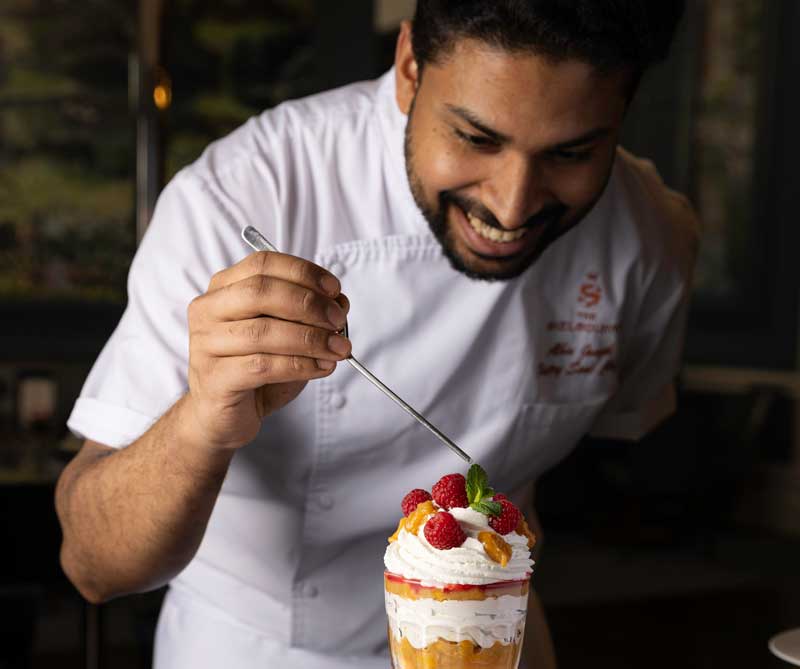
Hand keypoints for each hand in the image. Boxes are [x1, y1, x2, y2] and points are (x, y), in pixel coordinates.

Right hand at [185, 251, 350, 450]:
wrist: (222, 416)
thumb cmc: (255, 370)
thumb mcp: (287, 335)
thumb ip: (310, 315)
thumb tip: (340, 304)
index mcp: (223, 289)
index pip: (263, 264)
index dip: (303, 273)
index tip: (335, 290)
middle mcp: (208, 311)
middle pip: (260, 292)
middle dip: (308, 304)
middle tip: (339, 321)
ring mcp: (205, 345)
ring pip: (263, 332)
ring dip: (310, 339)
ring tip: (338, 349)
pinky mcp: (214, 379)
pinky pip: (262, 366)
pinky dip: (299, 365)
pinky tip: (321, 367)